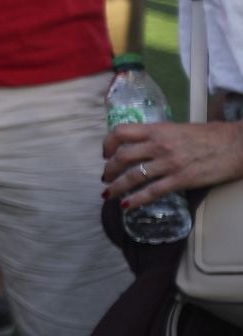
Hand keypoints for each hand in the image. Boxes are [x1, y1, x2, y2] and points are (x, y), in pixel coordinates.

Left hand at [103, 120, 242, 208]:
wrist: (237, 145)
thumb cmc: (212, 136)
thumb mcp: (179, 129)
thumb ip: (160, 136)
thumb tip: (144, 145)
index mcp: (158, 130)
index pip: (121, 132)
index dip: (108, 143)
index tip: (105, 153)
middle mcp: (158, 145)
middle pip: (122, 157)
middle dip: (109, 169)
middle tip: (106, 177)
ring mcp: (169, 164)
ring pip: (132, 176)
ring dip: (117, 186)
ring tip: (109, 193)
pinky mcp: (181, 180)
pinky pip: (152, 192)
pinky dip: (135, 200)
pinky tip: (126, 205)